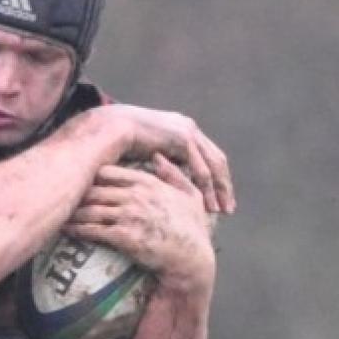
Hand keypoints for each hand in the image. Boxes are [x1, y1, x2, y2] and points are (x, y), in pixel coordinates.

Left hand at [64, 154, 215, 291]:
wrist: (192, 259)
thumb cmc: (193, 229)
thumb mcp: (191, 196)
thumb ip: (174, 174)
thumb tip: (158, 156)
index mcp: (148, 183)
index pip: (109, 171)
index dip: (92, 174)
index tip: (82, 179)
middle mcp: (135, 196)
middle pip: (94, 189)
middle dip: (77, 192)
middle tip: (62, 195)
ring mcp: (128, 216)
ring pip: (90, 209)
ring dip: (72, 211)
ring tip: (59, 213)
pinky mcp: (123, 237)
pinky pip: (92, 230)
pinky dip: (77, 229)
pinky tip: (67, 229)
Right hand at [98, 104, 235, 214]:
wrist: (110, 129)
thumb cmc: (120, 141)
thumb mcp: (148, 151)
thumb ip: (162, 160)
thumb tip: (166, 179)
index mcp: (182, 128)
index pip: (207, 154)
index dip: (215, 176)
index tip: (219, 195)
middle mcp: (189, 128)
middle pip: (216, 160)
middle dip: (223, 185)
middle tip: (228, 207)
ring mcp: (188, 132)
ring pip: (213, 166)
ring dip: (218, 190)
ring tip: (221, 210)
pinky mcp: (183, 140)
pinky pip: (201, 169)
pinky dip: (206, 188)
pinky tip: (208, 204)